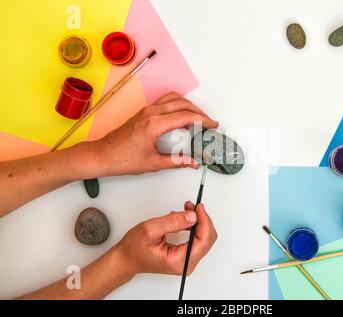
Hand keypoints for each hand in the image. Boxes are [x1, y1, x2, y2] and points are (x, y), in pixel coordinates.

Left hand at [94, 92, 218, 175]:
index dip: (203, 120)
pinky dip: (178, 105)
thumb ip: (177, 161)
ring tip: (198, 118)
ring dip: (188, 105)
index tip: (213, 125)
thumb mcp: (154, 163)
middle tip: (209, 123)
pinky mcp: (144, 112)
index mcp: (154, 124)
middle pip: (182, 104)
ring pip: (174, 99)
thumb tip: (193, 161)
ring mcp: (147, 110)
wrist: (103, 155)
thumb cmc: (122, 159)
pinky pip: (165, 102)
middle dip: (199, 112)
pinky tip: (182, 117)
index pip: (186, 116)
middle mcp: (151, 113)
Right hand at [115, 201, 216, 276]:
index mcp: (179, 261)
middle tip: (193, 206)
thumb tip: (192, 216)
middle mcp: (186, 263)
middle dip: (202, 219)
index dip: (204, 221)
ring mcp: (187, 260)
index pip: (203, 240)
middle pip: (207, 239)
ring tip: (188, 209)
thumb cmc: (134, 249)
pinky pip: (198, 239)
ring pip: (204, 238)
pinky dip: (195, 226)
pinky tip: (186, 218)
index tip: (199, 208)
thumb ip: (173, 222)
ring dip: (199, 221)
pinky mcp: (186, 255)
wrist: (127, 259)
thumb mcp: (151, 229)